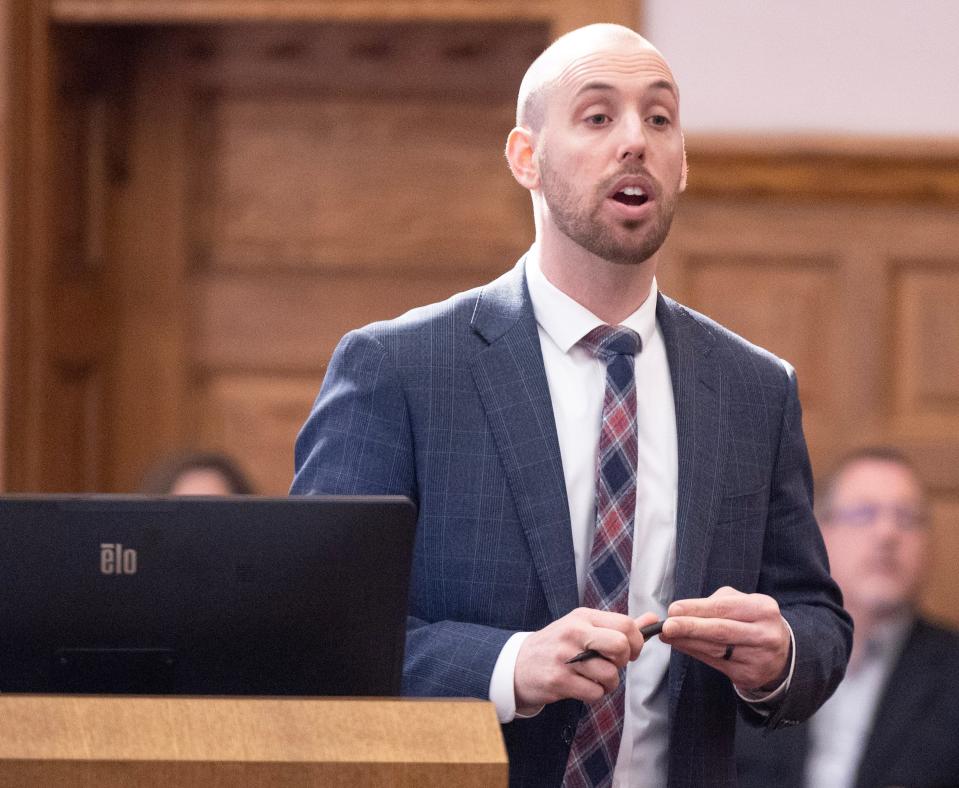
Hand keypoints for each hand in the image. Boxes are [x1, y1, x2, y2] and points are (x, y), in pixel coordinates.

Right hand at [514, 609, 657, 713]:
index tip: (629, 653)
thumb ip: (619, 626)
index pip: (625, 624)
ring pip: (610, 675)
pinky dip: (594, 694)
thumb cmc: (558, 646)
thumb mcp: (584, 628)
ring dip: (609, 684)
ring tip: (595, 679)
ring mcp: (565, 656)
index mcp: (583, 617)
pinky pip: (594, 692)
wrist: (518, 664)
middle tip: (612, 665)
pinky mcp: (558, 680)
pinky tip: (582, 687)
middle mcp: (574, 632)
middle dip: (623, 662)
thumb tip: (653, 619)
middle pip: (620, 645)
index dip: (636, 643)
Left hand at [660, 587, 789, 691]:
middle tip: (667, 626)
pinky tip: (681, 645)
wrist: (781, 653)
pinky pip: (715, 664)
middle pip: (721, 631)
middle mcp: (764, 634)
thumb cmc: (752, 621)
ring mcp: (758, 658)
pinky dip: (695, 653)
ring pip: (716, 649)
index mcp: (763, 609)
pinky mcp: (749, 675)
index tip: (674, 609)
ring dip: (687, 642)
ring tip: (668, 635)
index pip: (725, 608)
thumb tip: (680, 611)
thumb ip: (713, 603)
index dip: (697, 609)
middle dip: (690, 627)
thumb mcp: (742, 603)